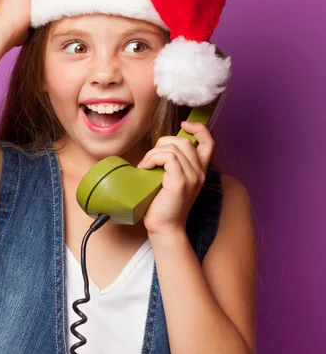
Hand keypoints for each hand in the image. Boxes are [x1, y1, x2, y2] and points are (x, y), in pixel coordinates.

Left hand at [136, 121, 214, 235]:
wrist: (164, 228)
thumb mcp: (170, 180)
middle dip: (163, 142)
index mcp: (199, 171)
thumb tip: (158, 148)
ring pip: (174, 147)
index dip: (198, 128)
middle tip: (150, 158)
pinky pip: (168, 157)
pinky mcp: (181, 181)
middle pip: (185, 141)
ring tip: (146, 165)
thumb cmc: (163, 206)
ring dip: (154, 152)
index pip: (208, 142)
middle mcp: (199, 172)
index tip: (184, 124)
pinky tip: (146, 168)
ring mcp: (192, 177)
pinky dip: (153, 157)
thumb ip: (172, 165)